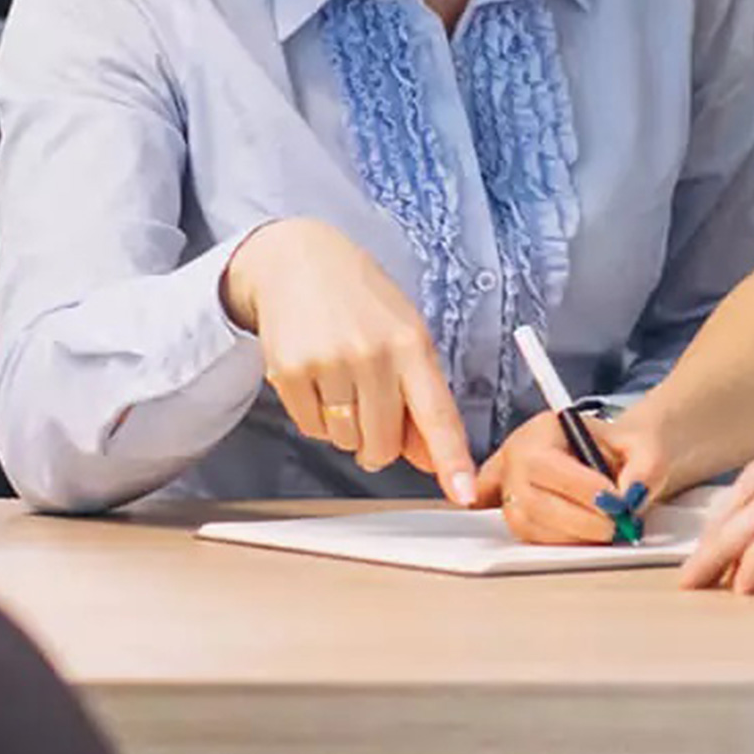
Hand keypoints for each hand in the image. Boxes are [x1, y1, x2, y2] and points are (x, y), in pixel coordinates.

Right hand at [220, 219, 477, 502]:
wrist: (298, 259)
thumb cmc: (361, 300)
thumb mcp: (404, 335)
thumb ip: (420, 397)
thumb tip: (427, 459)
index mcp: (411, 344)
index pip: (437, 415)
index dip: (451, 459)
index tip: (462, 493)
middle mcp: (373, 354)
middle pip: (384, 444)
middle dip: (379, 441)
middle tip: (371, 403)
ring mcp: (329, 362)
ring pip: (346, 441)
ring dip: (346, 426)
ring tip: (341, 378)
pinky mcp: (290, 371)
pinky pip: (312, 429)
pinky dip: (316, 416)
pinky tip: (317, 377)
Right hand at [475, 408, 635, 544]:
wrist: (624, 457)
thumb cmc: (626, 447)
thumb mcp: (647, 445)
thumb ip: (646, 467)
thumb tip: (631, 495)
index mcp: (544, 429)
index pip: (543, 462)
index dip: (578, 487)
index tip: (615, 502)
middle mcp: (518, 456)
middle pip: (532, 499)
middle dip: (580, 520)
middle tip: (618, 524)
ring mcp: (510, 487)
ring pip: (528, 524)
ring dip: (573, 536)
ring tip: (608, 529)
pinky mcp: (516, 514)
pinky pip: (529, 538)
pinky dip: (562, 543)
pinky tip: (587, 536)